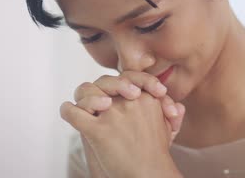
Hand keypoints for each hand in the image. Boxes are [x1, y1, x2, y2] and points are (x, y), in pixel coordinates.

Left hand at [61, 92, 181, 177]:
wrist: (149, 175)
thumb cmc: (158, 155)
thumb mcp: (169, 129)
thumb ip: (171, 114)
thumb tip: (177, 105)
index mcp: (146, 97)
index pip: (129, 76)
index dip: (126, 82)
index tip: (131, 94)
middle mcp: (129, 101)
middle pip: (106, 81)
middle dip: (103, 87)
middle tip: (108, 100)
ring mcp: (112, 115)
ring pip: (87, 92)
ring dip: (86, 98)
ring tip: (92, 107)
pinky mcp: (97, 130)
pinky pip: (73, 113)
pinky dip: (67, 111)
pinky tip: (69, 111)